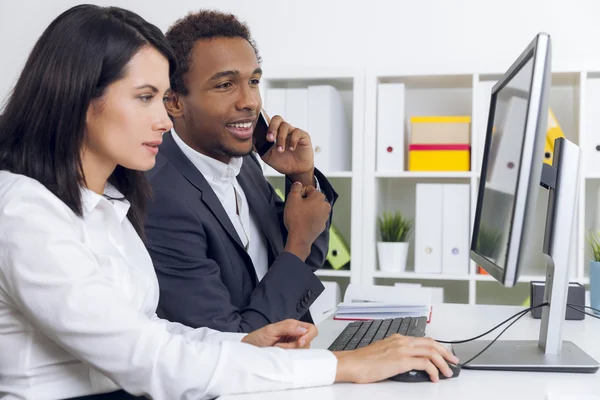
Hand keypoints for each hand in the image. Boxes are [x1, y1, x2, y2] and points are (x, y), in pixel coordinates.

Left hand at [241, 319, 317, 348]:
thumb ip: (287, 327)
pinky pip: (296, 356)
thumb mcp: (271, 330)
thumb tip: (302, 330)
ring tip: (278, 348)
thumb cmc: (258, 337)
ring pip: (303, 350)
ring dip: (290, 350)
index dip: (308, 336)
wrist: (249, 348)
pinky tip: (280, 353)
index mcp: (293, 325)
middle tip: (284, 346)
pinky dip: (288, 355)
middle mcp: (295, 334)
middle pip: (308, 341)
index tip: (299, 342)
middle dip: (296, 345)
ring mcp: (292, 344)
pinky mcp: (289, 353)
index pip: (311, 329)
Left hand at [260, 115, 313, 185]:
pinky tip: (291, 149)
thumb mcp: (267, 156)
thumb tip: (252, 140)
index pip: (267, 121)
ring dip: (281, 138)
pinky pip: (297, 132)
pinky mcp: (303, 136)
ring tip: (280, 150)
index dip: (262, 121)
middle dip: (272, 128)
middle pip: (277, 119)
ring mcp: (293, 132)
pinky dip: (293, 140)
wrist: (296, 170)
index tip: (258, 129)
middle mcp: (283, 130)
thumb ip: (260, 148)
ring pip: (286, 126)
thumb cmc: (282, 162)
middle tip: (269, 139)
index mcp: (273, 132)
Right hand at [283, 183, 330, 260]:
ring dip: (308, 210)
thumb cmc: (296, 219)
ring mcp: (325, 216)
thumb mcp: (292, 199)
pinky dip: (311, 218)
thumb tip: (298, 184)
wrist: (300, 238)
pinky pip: (316, 217)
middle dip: (305, 201)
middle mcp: (325, 205)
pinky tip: (304, 222)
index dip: (300, 194)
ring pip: (314, 208)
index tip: (295, 201)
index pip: (308, 189)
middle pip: (313, 198)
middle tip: (297, 208)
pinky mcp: (323, 225)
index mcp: (319, 197)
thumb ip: (295, 188)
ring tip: (300, 216)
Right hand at [333, 335, 459, 383]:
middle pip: (431, 343)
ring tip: (448, 372)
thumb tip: (407, 363)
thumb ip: (396, 354)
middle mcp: (401, 341)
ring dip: (443, 362)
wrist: (352, 363)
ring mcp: (402, 349)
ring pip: (431, 352)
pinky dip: (433, 370)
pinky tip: (434, 377)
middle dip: (445, 352)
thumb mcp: (382, 353)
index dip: (437, 346)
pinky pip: (425, 363)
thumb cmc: (362, 361)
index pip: (423, 339)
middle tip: (453, 361)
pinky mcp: (401, 360)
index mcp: (397, 338)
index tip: (444, 353)